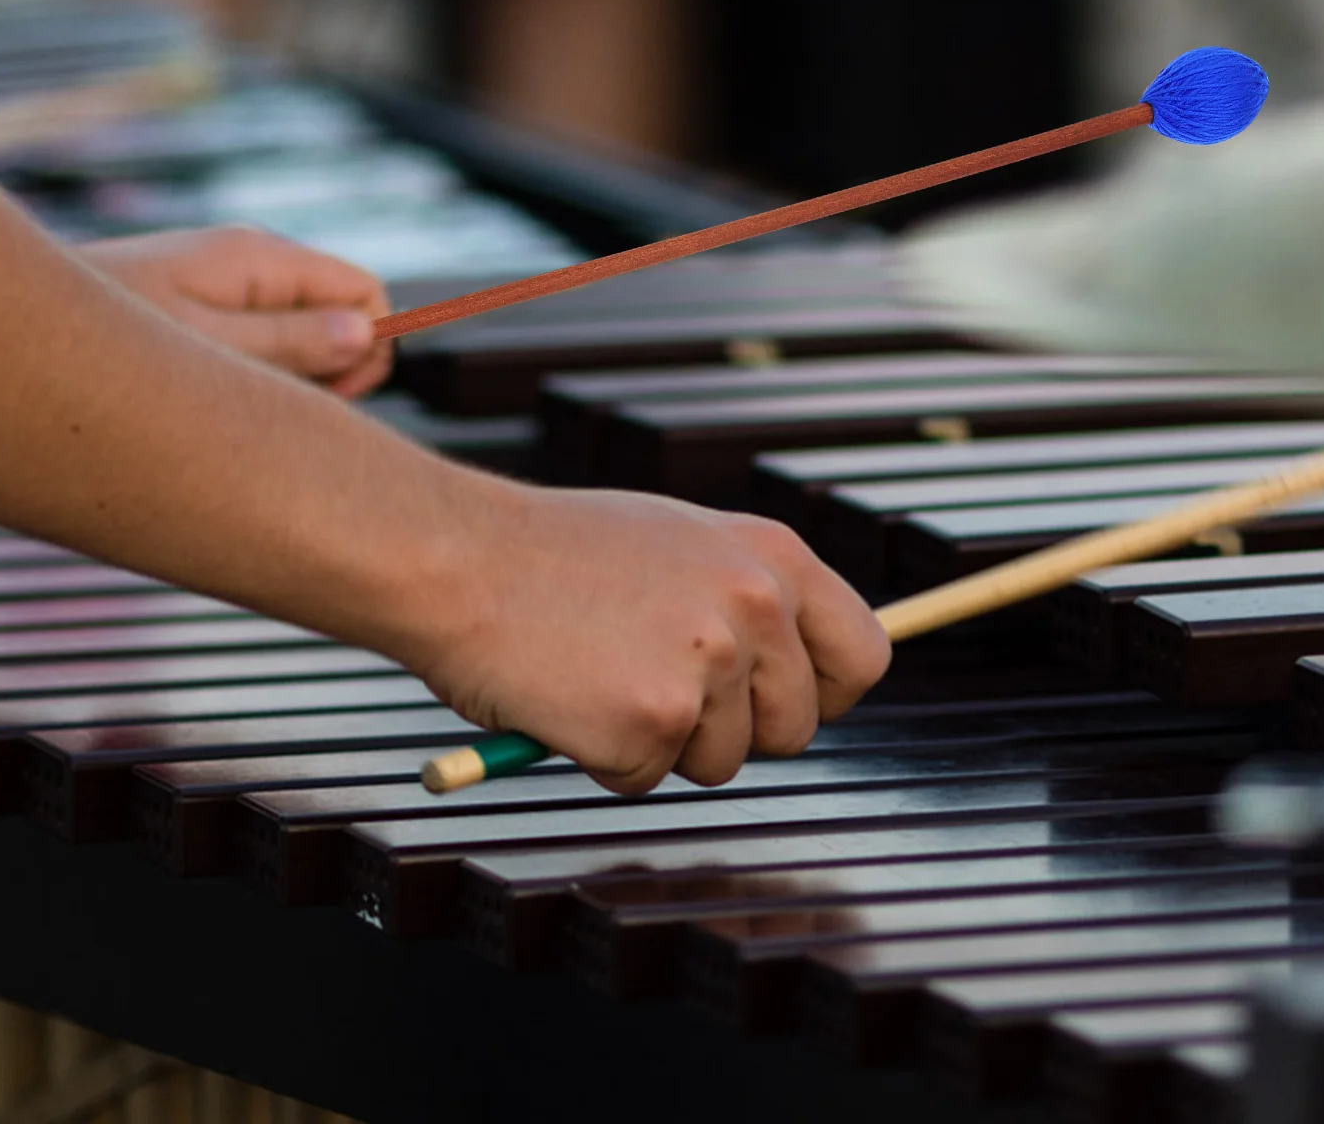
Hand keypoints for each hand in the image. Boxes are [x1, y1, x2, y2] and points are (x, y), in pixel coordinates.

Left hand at [76, 226, 391, 396]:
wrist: (4, 335)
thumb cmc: (104, 346)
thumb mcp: (208, 354)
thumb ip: (292, 343)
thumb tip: (368, 334)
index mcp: (260, 258)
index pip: (364, 291)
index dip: (369, 349)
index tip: (332, 400)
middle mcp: (248, 262)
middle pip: (338, 312)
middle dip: (332, 367)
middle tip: (276, 411)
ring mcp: (221, 282)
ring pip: (301, 330)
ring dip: (289, 376)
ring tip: (234, 406)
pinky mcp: (195, 305)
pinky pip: (259, 337)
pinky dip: (255, 374)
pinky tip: (214, 399)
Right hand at [412, 480, 891, 794]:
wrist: (458, 556)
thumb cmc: (551, 552)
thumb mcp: (677, 543)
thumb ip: (741, 595)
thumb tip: (789, 665)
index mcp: (770, 555)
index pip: (865, 654)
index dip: (825, 694)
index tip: (780, 703)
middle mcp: (755, 606)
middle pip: (794, 729)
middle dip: (732, 733)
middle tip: (654, 688)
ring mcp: (708, 666)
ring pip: (719, 764)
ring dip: (662, 744)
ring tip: (598, 673)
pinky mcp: (652, 721)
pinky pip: (644, 779)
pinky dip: (602, 758)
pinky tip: (567, 696)